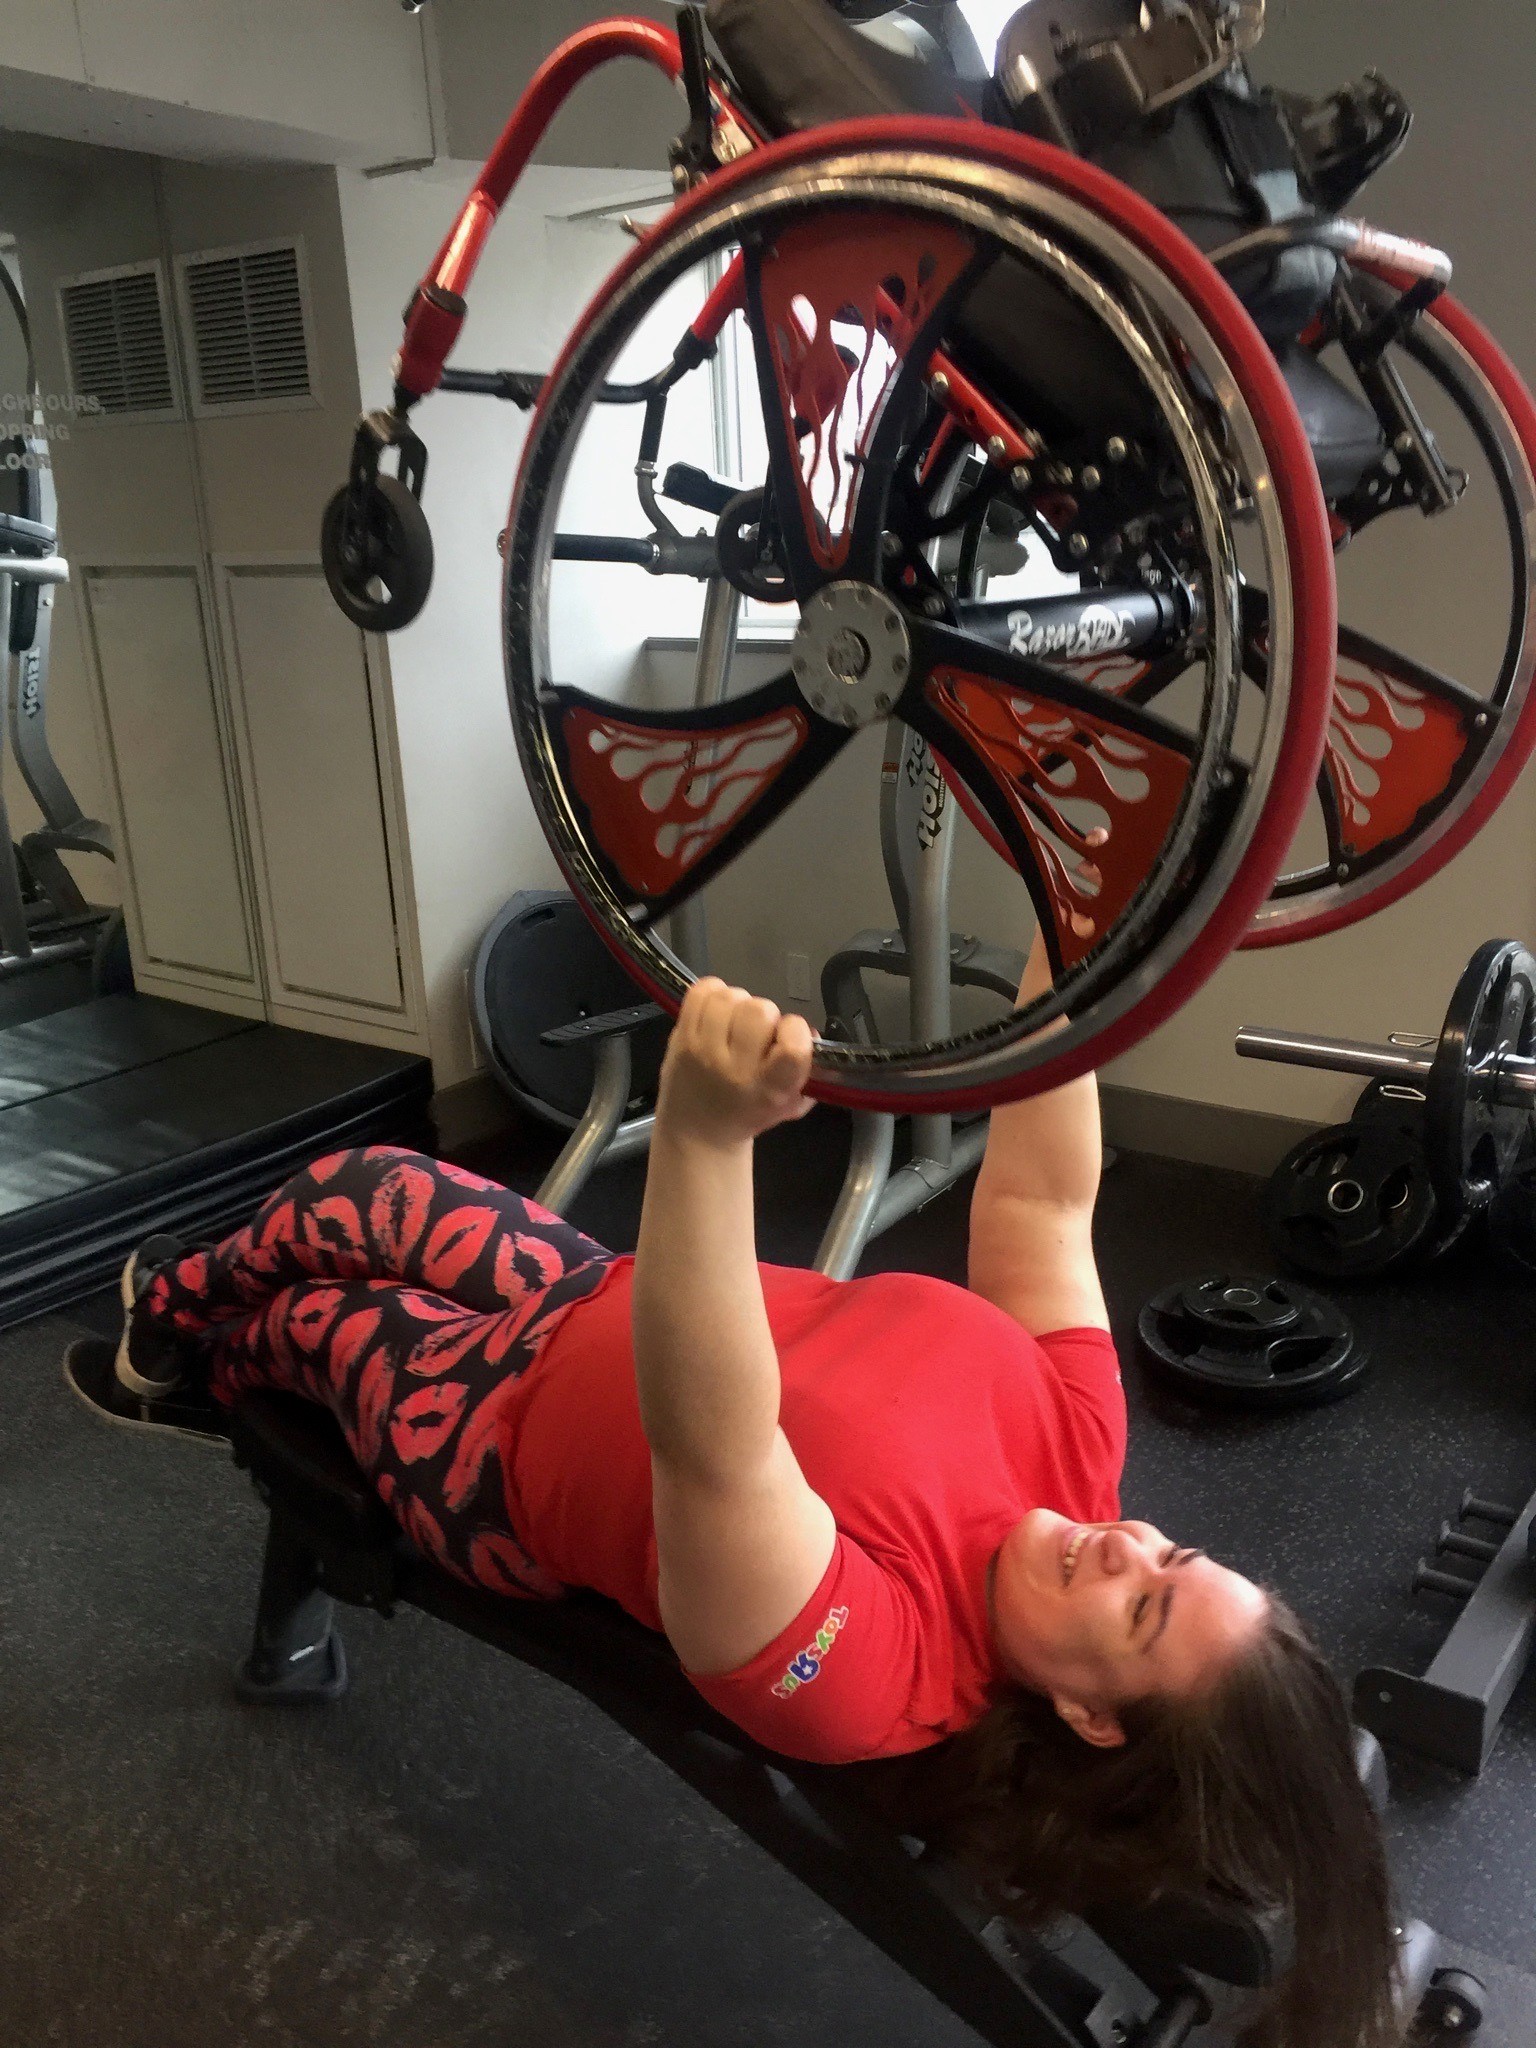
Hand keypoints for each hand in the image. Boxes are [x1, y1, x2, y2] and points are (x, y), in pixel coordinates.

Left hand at [656, 978, 816, 1149]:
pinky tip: (717, 1011)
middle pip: (760, 1011)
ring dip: (739, 1003)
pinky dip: (713, 992)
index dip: (796, 1029)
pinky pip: (701, 993)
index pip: (792, 1047)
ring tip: (735, 1021)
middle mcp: (736, 1069)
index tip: (788, 1035)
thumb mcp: (789, 1103)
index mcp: (769, 1089)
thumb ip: (808, 1071)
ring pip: (730, 997)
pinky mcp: (681, 1038)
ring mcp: (704, 1051)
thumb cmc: (749, 1112)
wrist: (698, 1131)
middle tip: (758, 1031)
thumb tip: (810, 1032)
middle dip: (765, 1014)